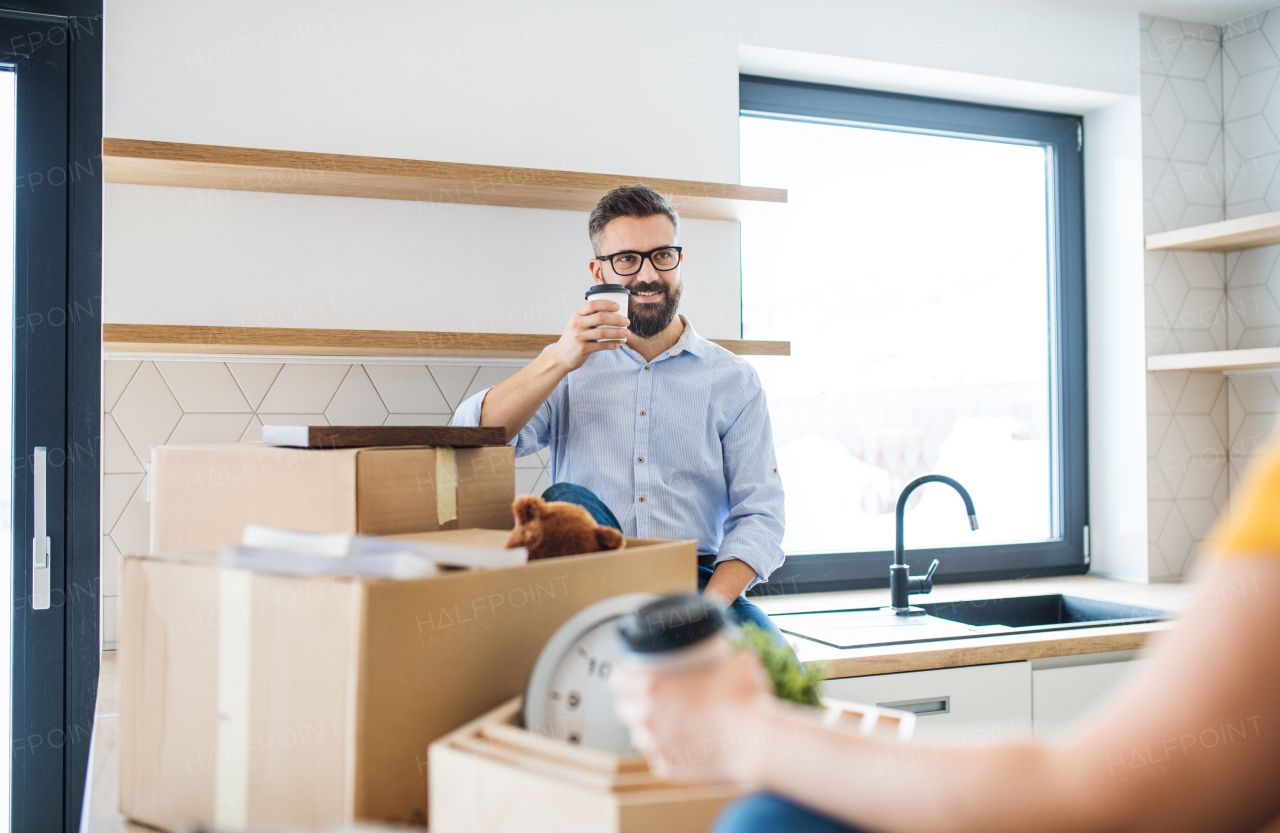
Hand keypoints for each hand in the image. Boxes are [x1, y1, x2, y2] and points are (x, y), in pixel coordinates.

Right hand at [551, 299, 630, 371]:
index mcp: (576, 315)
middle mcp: (577, 324)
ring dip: (618, 332)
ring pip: (602, 332)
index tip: (618, 307)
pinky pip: (601, 345)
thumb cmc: (573, 338)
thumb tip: (614, 314)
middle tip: (627, 322)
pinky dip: (612, 344)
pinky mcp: (582, 349)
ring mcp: (579, 337)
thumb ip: (590, 318)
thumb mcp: (577, 324)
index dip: (607, 304)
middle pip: (600, 318)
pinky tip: (619, 344)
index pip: (593, 305)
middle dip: (617, 319)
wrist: (560, 356)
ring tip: (627, 333)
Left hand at [610, 649, 775, 783]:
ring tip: (665, 724)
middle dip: (629, 703)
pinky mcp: (670, 770)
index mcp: (655, 686)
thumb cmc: (746, 700)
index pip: (618, 679)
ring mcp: (657, 746)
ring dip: (647, 729)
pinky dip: (666, 753)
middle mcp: (648, 716)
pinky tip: (680, 747)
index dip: (620, 676)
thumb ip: (727, 658)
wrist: (756, 743)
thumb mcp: (738, 662)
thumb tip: (733, 658)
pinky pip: (659, 760)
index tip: (626, 675)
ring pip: (639, 736)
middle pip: (622, 708)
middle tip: (644, 698)